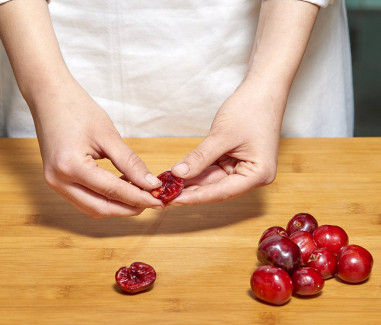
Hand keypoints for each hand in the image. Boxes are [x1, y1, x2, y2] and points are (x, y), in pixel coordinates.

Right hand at [34, 80, 163, 218]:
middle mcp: (59, 180)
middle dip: (128, 208)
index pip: (112, 191)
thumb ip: (130, 163)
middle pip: (101, 208)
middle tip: (152, 201)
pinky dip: (105, 199)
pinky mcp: (57, 181)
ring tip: (139, 196)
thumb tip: (150, 183)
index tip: (158, 198)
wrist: (50, 97)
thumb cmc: (77, 109)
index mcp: (71, 166)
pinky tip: (122, 189)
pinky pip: (84, 199)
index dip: (139, 197)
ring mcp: (55, 183)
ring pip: (92, 208)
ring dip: (117, 207)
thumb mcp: (108, 135)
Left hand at [170, 80, 284, 204]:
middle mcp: (253, 176)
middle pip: (216, 189)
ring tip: (168, 186)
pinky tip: (179, 175)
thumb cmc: (250, 109)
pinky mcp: (236, 161)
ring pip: (213, 181)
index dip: (195, 197)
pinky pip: (214, 170)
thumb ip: (200, 157)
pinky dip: (197, 171)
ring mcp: (244, 169)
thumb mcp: (222, 135)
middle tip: (165, 195)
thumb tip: (178, 174)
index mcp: (258, 174)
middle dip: (191, 191)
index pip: (221, 192)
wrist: (262, 90)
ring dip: (192, 182)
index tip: (173, 200)